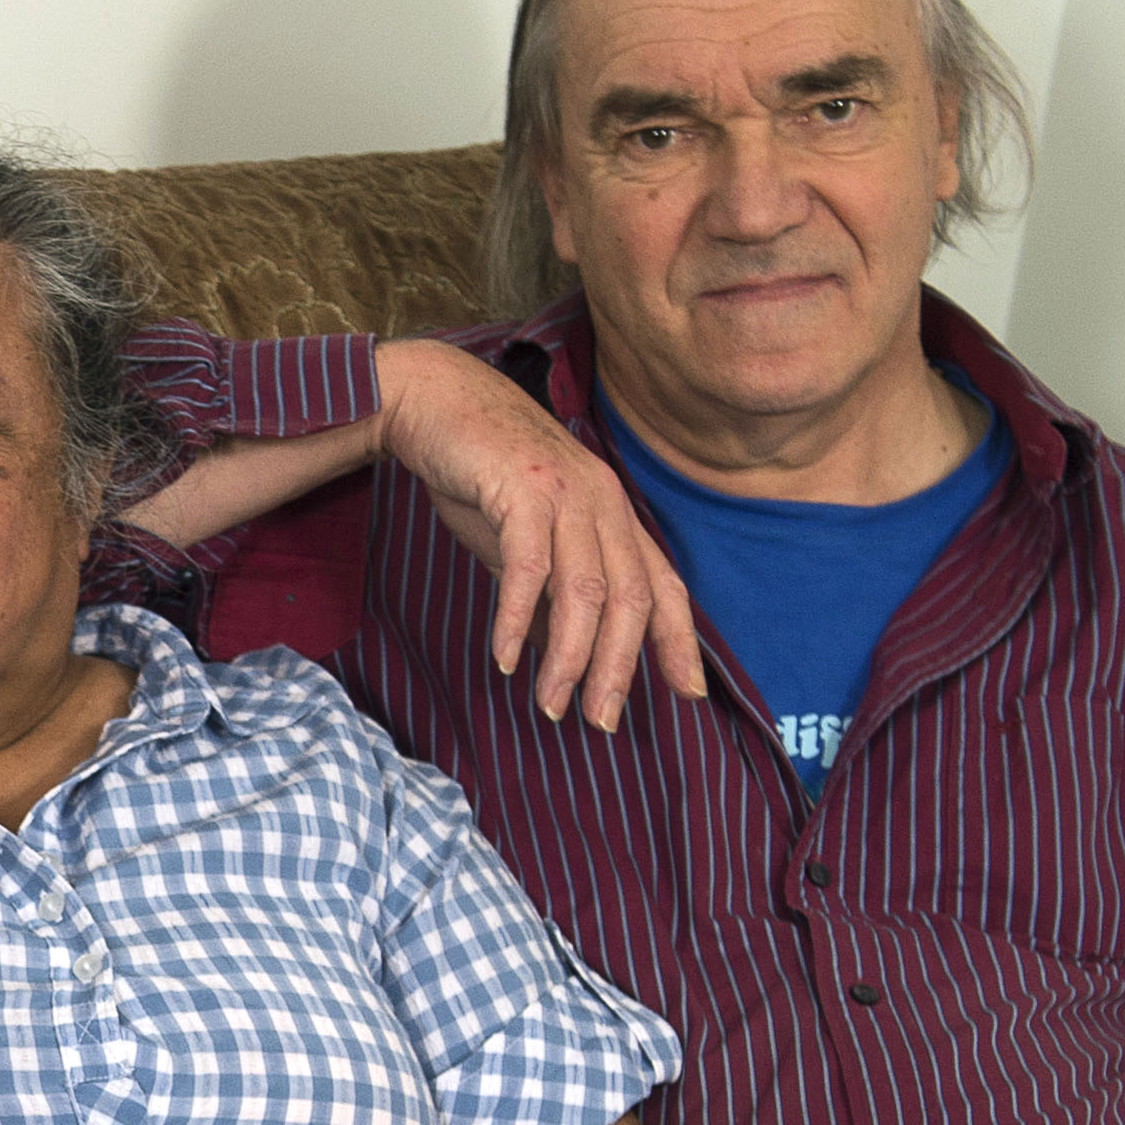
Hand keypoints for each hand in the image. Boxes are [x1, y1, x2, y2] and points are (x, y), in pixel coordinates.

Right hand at [370, 337, 703, 728]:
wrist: (437, 402)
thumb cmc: (482, 474)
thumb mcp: (526, 540)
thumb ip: (550, 591)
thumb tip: (561, 653)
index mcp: (614, 514)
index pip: (663, 586)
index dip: (679, 641)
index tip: (687, 694)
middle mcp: (603, 502)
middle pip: (631, 599)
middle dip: (619, 668)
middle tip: (600, 721)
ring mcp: (567, 494)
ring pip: (587, 591)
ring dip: (570, 657)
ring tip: (550, 705)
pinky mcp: (522, 489)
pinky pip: (529, 567)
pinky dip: (520, 618)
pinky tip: (506, 657)